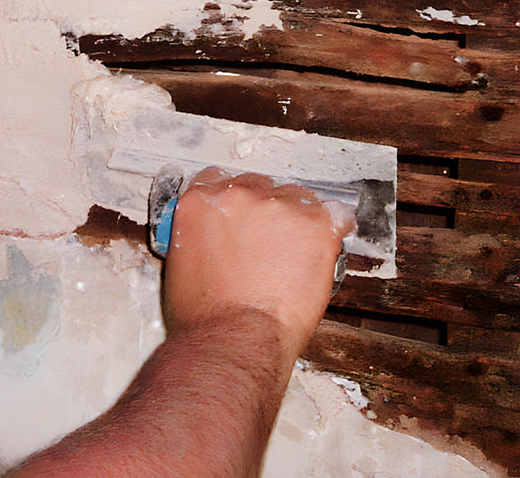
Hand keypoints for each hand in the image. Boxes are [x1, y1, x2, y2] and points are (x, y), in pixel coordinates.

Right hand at [162, 169, 355, 359]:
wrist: (232, 340)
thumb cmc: (205, 317)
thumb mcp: (182, 262)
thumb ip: (201, 234)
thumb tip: (219, 237)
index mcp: (201, 201)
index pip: (219, 180)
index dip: (234, 199)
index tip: (242, 214)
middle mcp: (239, 195)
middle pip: (261, 185)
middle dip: (266, 210)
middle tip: (270, 243)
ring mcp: (279, 207)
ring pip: (298, 198)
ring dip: (298, 220)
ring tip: (297, 254)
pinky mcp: (315, 225)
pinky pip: (336, 215)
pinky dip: (335, 228)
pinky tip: (328, 246)